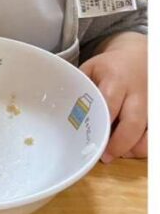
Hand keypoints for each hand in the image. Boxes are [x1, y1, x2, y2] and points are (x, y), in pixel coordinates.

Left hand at [80, 38, 146, 160]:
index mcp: (116, 78)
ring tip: (118, 154)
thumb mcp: (91, 69)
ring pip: (150, 133)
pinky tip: (131, 150)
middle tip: (106, 156)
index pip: (109, 102)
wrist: (140, 57)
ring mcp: (152, 104)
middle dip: (120, 143)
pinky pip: (155, 136)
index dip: (102, 122)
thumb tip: (62, 111)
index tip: (91, 138)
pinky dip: (145, 146)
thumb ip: (80, 88)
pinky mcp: (158, 114)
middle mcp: (138, 92)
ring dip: (135, 149)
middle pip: (134, 122)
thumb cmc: (110, 68)